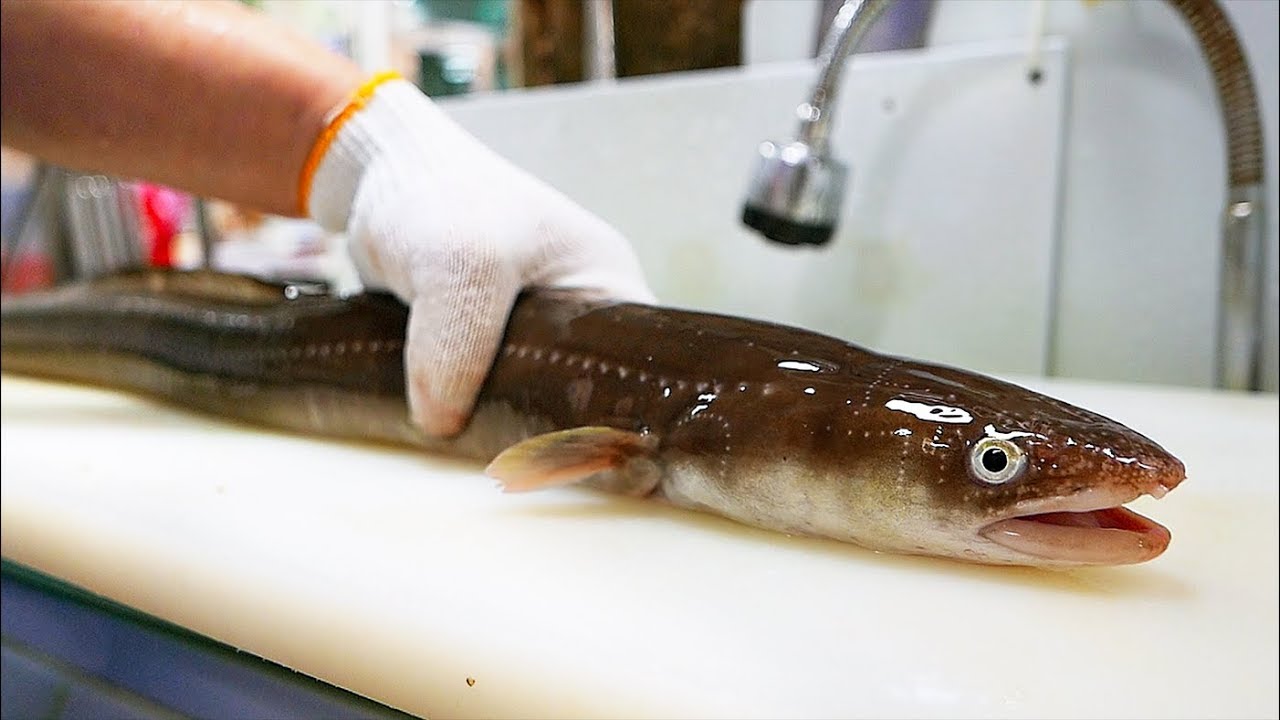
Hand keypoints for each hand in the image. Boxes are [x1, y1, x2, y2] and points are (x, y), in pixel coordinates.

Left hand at [306, 79, 653, 436]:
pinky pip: (486, 400)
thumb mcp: (465, 260)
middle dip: (549, 430)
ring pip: (529, 406)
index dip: (616, 418)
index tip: (578, 456)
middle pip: (585, 401)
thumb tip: (443, 423)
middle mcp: (581, 317)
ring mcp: (532, 337)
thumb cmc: (441, 196)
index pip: (640, 374)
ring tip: (482, 452)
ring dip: (498, 425)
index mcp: (610, 289)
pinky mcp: (483, 352)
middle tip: (518, 462)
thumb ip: (461, 342)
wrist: (374, 175)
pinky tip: (450, 433)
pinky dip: (465, 415)